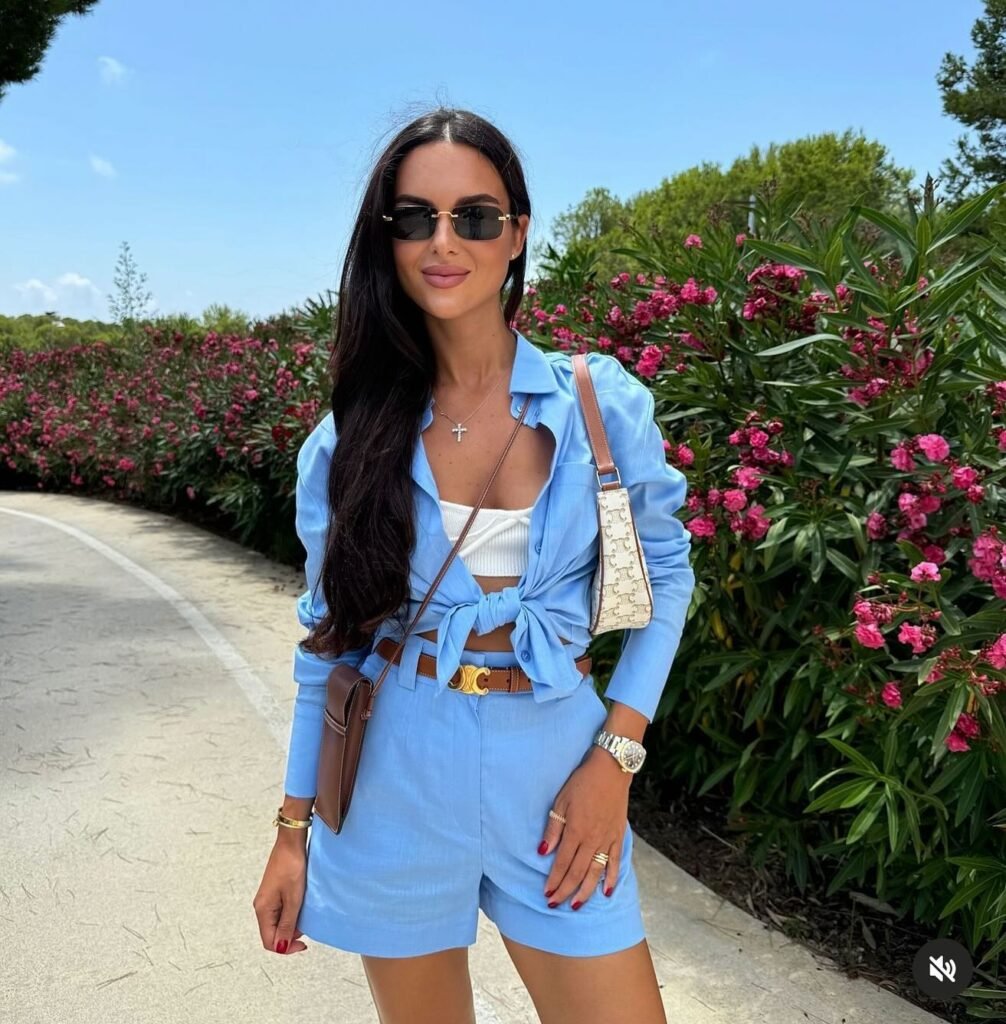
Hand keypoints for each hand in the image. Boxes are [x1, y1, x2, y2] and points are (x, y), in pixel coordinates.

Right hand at [252, 836, 308, 954]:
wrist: (291, 842)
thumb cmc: (291, 866)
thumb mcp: (293, 899)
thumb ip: (288, 924)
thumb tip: (282, 946)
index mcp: (262, 910)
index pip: (269, 941)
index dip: (286, 947)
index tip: (303, 944)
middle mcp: (262, 906)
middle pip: (272, 933)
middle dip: (289, 936)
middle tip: (306, 927)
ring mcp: (268, 899)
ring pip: (277, 922)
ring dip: (291, 924)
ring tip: (305, 914)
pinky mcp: (275, 892)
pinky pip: (281, 911)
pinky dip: (291, 914)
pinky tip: (301, 907)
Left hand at [538, 746, 631, 908]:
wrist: (611, 769)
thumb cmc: (582, 782)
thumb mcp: (562, 800)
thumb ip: (553, 828)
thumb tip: (543, 852)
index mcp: (576, 830)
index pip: (562, 863)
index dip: (554, 881)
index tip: (546, 894)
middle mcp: (592, 839)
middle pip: (577, 872)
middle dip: (565, 891)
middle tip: (555, 905)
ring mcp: (607, 839)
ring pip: (595, 872)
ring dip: (586, 891)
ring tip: (577, 906)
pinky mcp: (618, 835)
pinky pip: (615, 862)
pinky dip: (611, 878)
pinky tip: (607, 892)